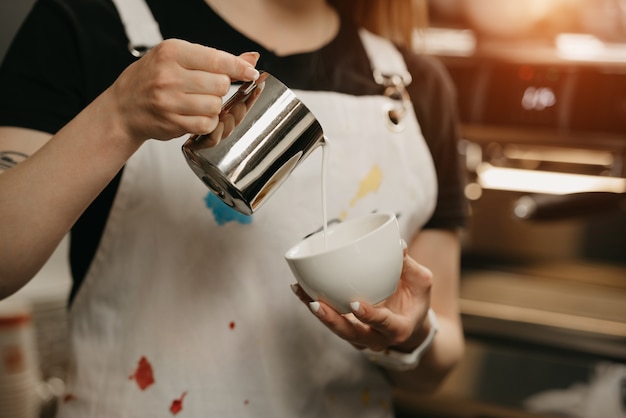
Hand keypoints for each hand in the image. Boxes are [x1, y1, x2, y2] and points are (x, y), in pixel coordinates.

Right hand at [104, 39, 259, 144]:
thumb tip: (250, 58)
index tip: (250, 73)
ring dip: (215, 107)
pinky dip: (208, 122)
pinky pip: (206, 124)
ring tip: (201, 103)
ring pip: (215, 106)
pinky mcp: (172, 122)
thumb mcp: (177, 58)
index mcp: (172, 52)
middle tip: (209, 89)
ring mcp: (169, 101)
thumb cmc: (152, 79)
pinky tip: (197, 116)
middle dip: (221, 88)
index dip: (239, 67)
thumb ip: (214, 59)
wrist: (123, 107)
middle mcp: (169, 75)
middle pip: (220, 84)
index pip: (217, 59)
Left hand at [291, 251, 433, 352]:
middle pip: (350, 334)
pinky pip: (329, 319)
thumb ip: (408, 266)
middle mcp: (376, 339)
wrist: (409, 323)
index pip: (383, 324)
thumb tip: (397, 243)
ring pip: (335, 329)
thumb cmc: (415, 300)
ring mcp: (360, 337)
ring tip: (300, 290)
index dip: (370, 316)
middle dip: (332, 321)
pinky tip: (299, 288)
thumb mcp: (421, 283)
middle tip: (315, 304)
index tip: (355, 303)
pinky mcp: (348, 329)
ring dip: (317, 312)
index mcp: (398, 329)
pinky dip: (312, 304)